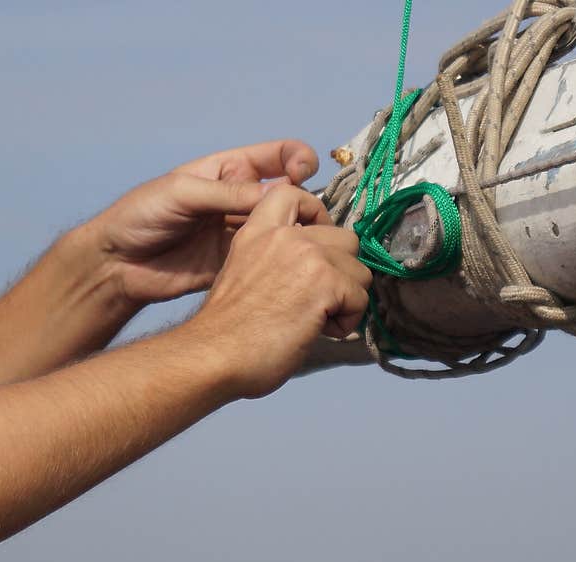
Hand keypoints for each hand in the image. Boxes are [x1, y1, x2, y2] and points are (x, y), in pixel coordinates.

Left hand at [89, 141, 319, 304]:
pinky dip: (288, 261)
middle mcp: (243, 199)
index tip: (304, 172)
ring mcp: (244, 232)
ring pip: (287, 229)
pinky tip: (297, 264)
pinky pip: (272, 259)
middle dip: (308, 203)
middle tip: (313, 219)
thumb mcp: (182, 192)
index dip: (298, 160)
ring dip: (303, 234)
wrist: (118, 264)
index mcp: (230, 171)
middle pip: (291, 195)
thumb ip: (228, 193)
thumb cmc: (141, 215)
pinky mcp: (241, 262)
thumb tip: (280, 194)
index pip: (278, 157)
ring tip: (313, 244)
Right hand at [187, 185, 371, 398]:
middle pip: (346, 238)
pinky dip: (347, 321)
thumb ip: (279, 260)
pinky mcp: (325, 282)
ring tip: (317, 319)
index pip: (296, 193)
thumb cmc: (228, 332)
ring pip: (360, 270)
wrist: (215, 355)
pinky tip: (320, 331)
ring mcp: (307, 255)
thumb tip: (317, 271)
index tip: (318, 247)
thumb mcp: (246, 274)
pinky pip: (360, 298)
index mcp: (259, 230)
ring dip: (347, 299)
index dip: (319, 216)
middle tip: (319, 299)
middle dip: (341, 271)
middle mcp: (286, 236)